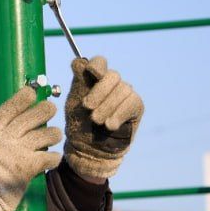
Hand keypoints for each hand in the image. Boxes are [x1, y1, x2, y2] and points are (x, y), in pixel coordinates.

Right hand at [0, 86, 61, 210]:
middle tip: (51, 108)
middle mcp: (6, 139)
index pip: (8, 109)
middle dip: (44, 110)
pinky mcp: (29, 167)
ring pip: (45, 135)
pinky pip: (49, 157)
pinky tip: (54, 158)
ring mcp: (18, 152)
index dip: (21, 99)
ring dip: (53, 133)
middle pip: (31, 117)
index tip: (31, 92)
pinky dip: (54, 157)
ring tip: (55, 134)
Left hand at [64, 56, 143, 178]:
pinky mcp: (135, 106)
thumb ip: (78, 83)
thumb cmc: (79, 125)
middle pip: (112, 76)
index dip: (97, 65)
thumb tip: (78, 61)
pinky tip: (110, 125)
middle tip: (88, 109)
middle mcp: (111, 83)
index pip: (100, 63)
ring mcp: (125, 93)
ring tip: (96, 121)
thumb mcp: (74, 104)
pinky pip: (131, 103)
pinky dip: (119, 114)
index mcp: (94, 79)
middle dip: (99, 92)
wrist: (89, 149)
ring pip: (122, 89)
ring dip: (107, 106)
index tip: (91, 72)